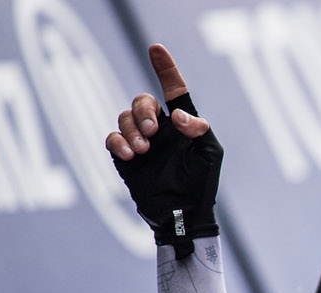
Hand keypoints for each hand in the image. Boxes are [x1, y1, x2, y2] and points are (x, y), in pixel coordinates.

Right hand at [107, 45, 221, 257]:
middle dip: (143, 111)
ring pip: (124, 117)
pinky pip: (112, 138)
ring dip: (131, 129)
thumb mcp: (209, 155)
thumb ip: (199, 130)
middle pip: (142, 101)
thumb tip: (179, 116)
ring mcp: (141, 142)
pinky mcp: (125, 157)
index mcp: (182, 125)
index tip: (156, 49)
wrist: (182, 215)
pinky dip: (117, 142)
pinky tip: (129, 155)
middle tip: (151, 132)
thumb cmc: (201, 185)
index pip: (174, 90)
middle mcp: (160, 129)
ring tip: (142, 150)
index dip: (166, 69)